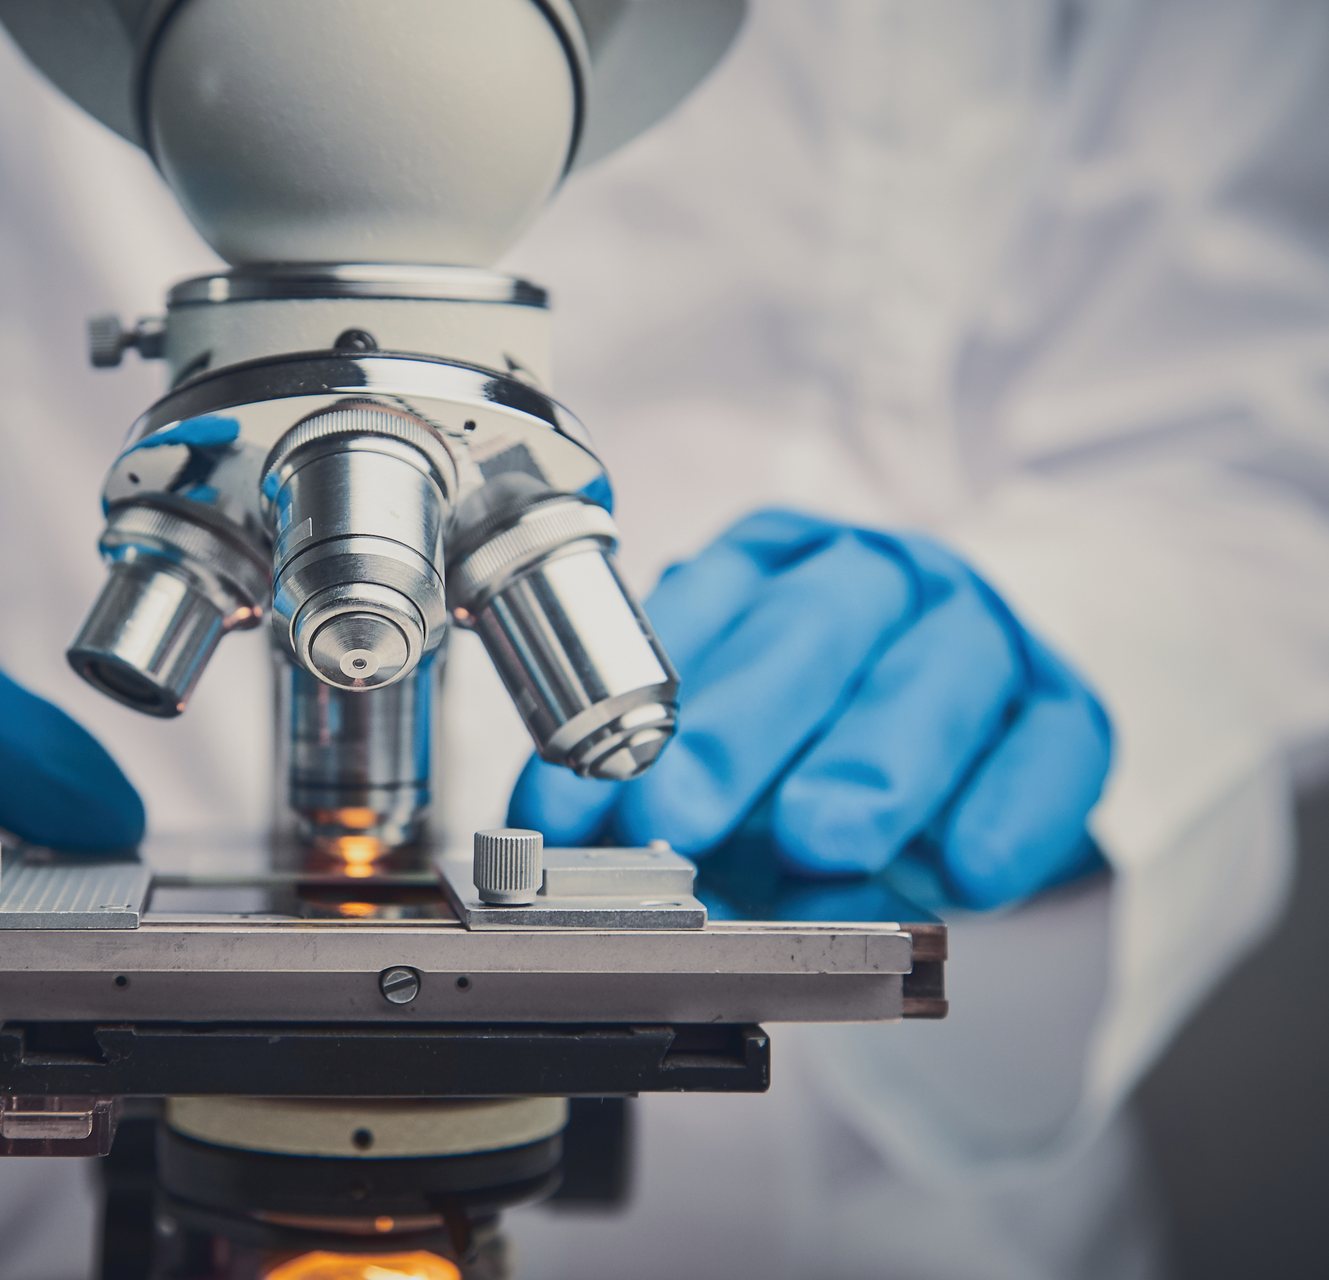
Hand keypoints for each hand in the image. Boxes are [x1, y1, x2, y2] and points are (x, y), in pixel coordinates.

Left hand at [508, 509, 1111, 908]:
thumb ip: (663, 791)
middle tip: (680, 811)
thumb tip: (588, 854)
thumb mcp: (724, 762)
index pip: (694, 615)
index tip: (581, 800)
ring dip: (871, 762)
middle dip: (736, 728)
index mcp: (769, 568)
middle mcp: (873, 578)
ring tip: (818, 840)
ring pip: (936, 672)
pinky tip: (964, 872)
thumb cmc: (811, 749)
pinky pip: (1051, 747)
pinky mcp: (1065, 708)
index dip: (630, 711)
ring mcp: (978, 630)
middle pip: (811, 629)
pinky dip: (1007, 813)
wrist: (957, 754)